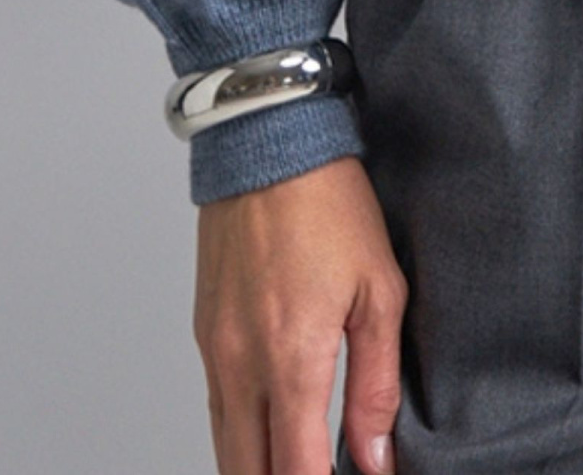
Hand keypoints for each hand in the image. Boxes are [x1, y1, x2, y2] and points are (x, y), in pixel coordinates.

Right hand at [194, 153, 406, 474]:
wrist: (267, 140)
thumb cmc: (328, 203)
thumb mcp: (379, 289)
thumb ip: (376, 384)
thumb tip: (375, 458)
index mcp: (290, 359)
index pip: (298, 473)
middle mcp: (241, 364)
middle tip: (325, 473)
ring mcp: (214, 351)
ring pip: (226, 450)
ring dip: (260, 468)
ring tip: (303, 462)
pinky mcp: (202, 334)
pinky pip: (216, 409)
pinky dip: (241, 436)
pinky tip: (272, 434)